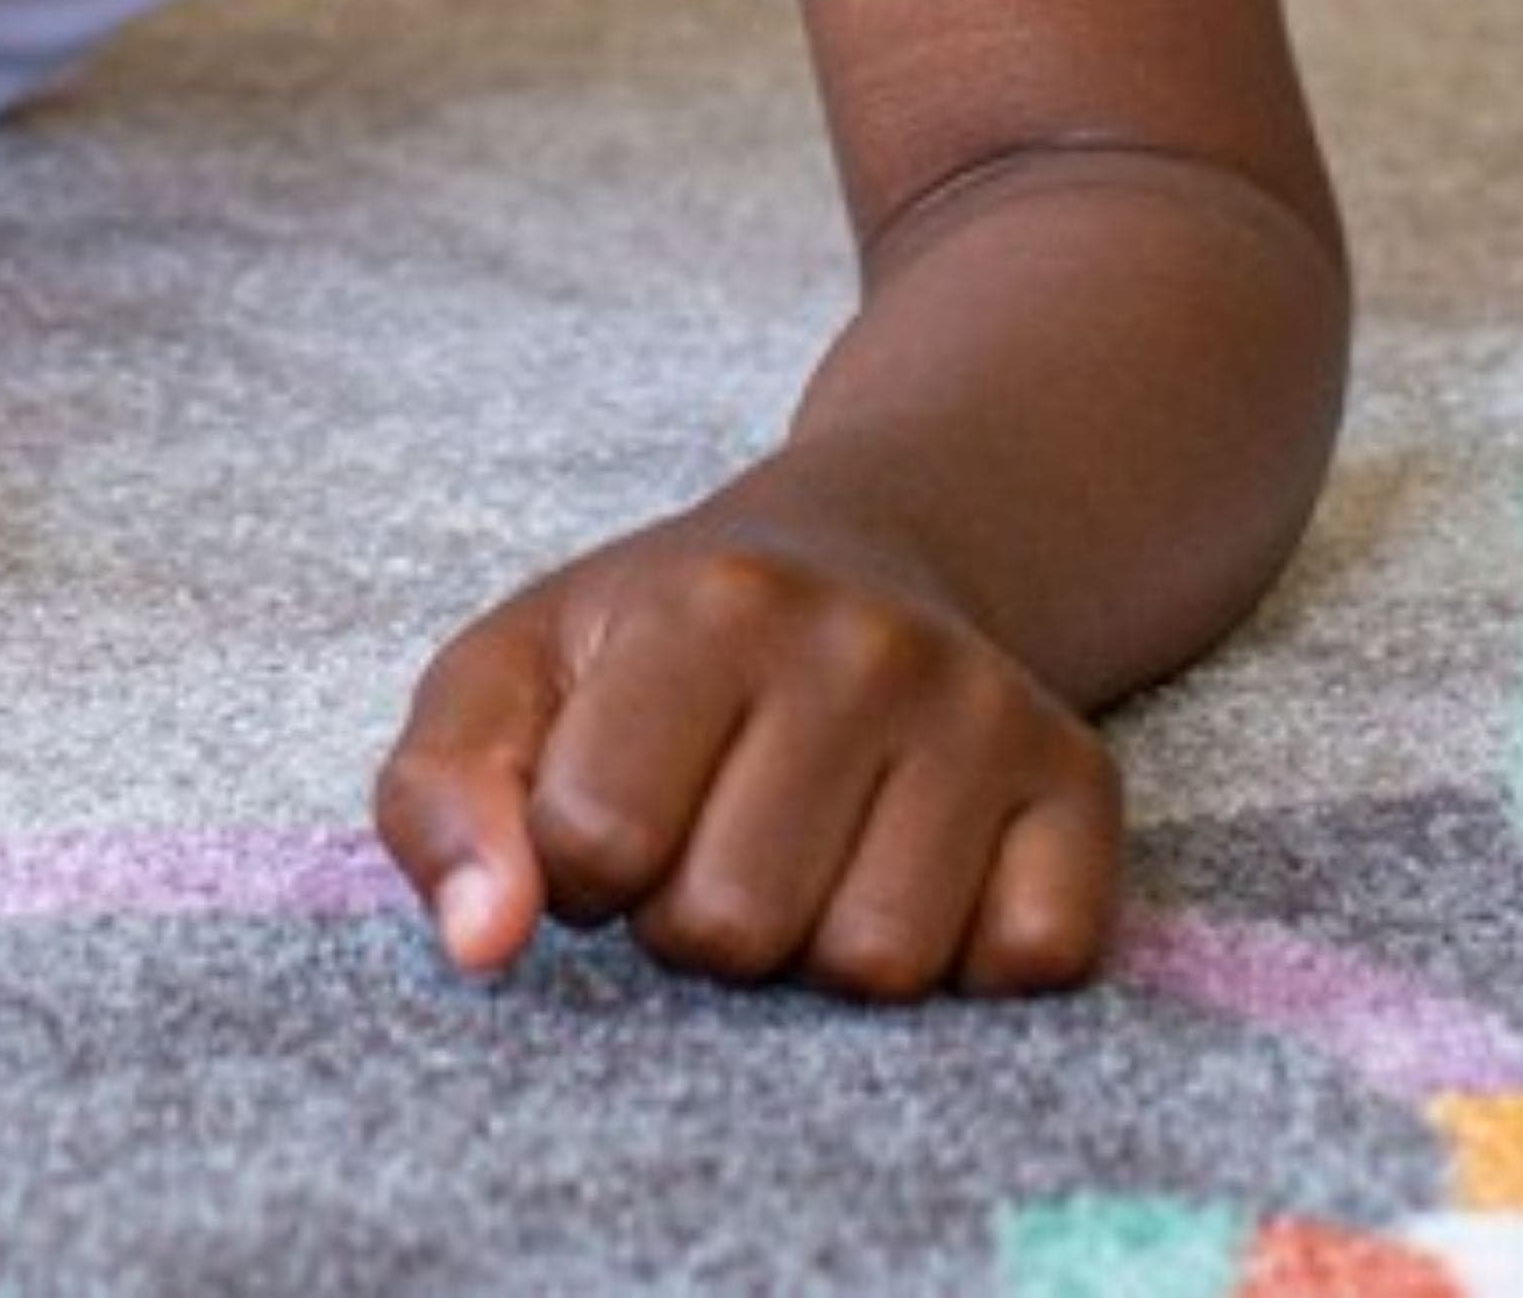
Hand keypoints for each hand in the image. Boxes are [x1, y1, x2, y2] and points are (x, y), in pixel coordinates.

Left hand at [372, 507, 1122, 998]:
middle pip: (732, 927)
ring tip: (796, 853)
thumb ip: (440, 799)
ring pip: (879, 968)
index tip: (603, 808)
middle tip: (707, 835)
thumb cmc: (651, 647)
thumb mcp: (510, 677)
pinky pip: (1026, 964)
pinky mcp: (1082, 780)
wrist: (862, 553)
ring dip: (815, 953)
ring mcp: (984, 707)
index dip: (578, 864)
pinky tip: (909, 867)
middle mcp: (861, 642)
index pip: (593, 840)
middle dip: (690, 921)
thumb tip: (481, 945)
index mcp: (705, 603)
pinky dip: (957, 960)